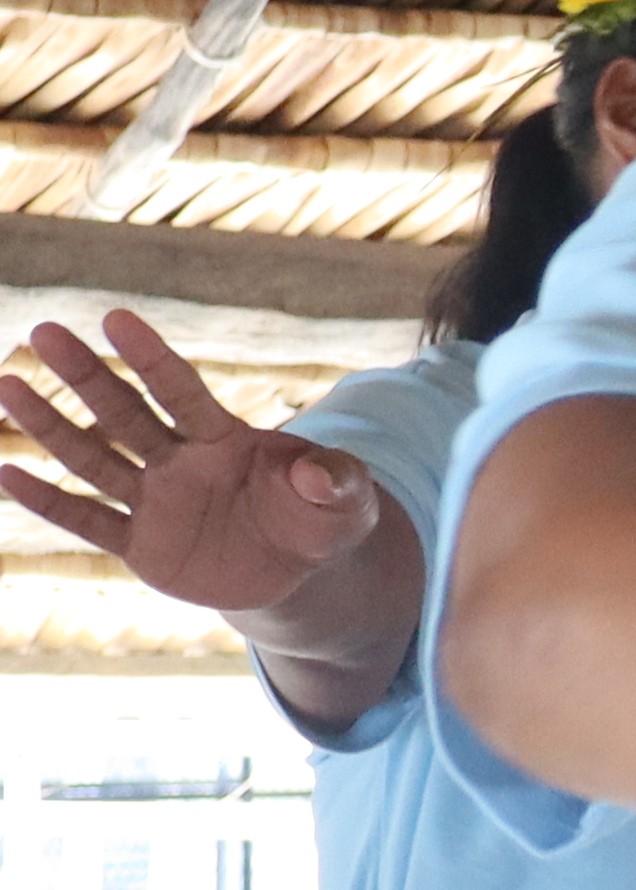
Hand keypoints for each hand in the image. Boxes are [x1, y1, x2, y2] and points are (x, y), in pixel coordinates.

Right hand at [4, 313, 397, 620]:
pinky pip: (88, 521)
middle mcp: (181, 462)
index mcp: (227, 440)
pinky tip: (6, 474)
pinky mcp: (142, 546)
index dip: (152, 358)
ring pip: (94, 459)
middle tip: (43, 332)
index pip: (182, 392)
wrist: (300, 572)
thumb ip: (337, 481)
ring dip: (51, 426)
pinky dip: (50, 502)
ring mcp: (156, 501)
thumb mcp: (347, 502)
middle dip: (87, 376)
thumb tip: (319, 474)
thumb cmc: (323, 519)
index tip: (115, 318)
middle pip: (125, 413)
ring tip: (8, 385)